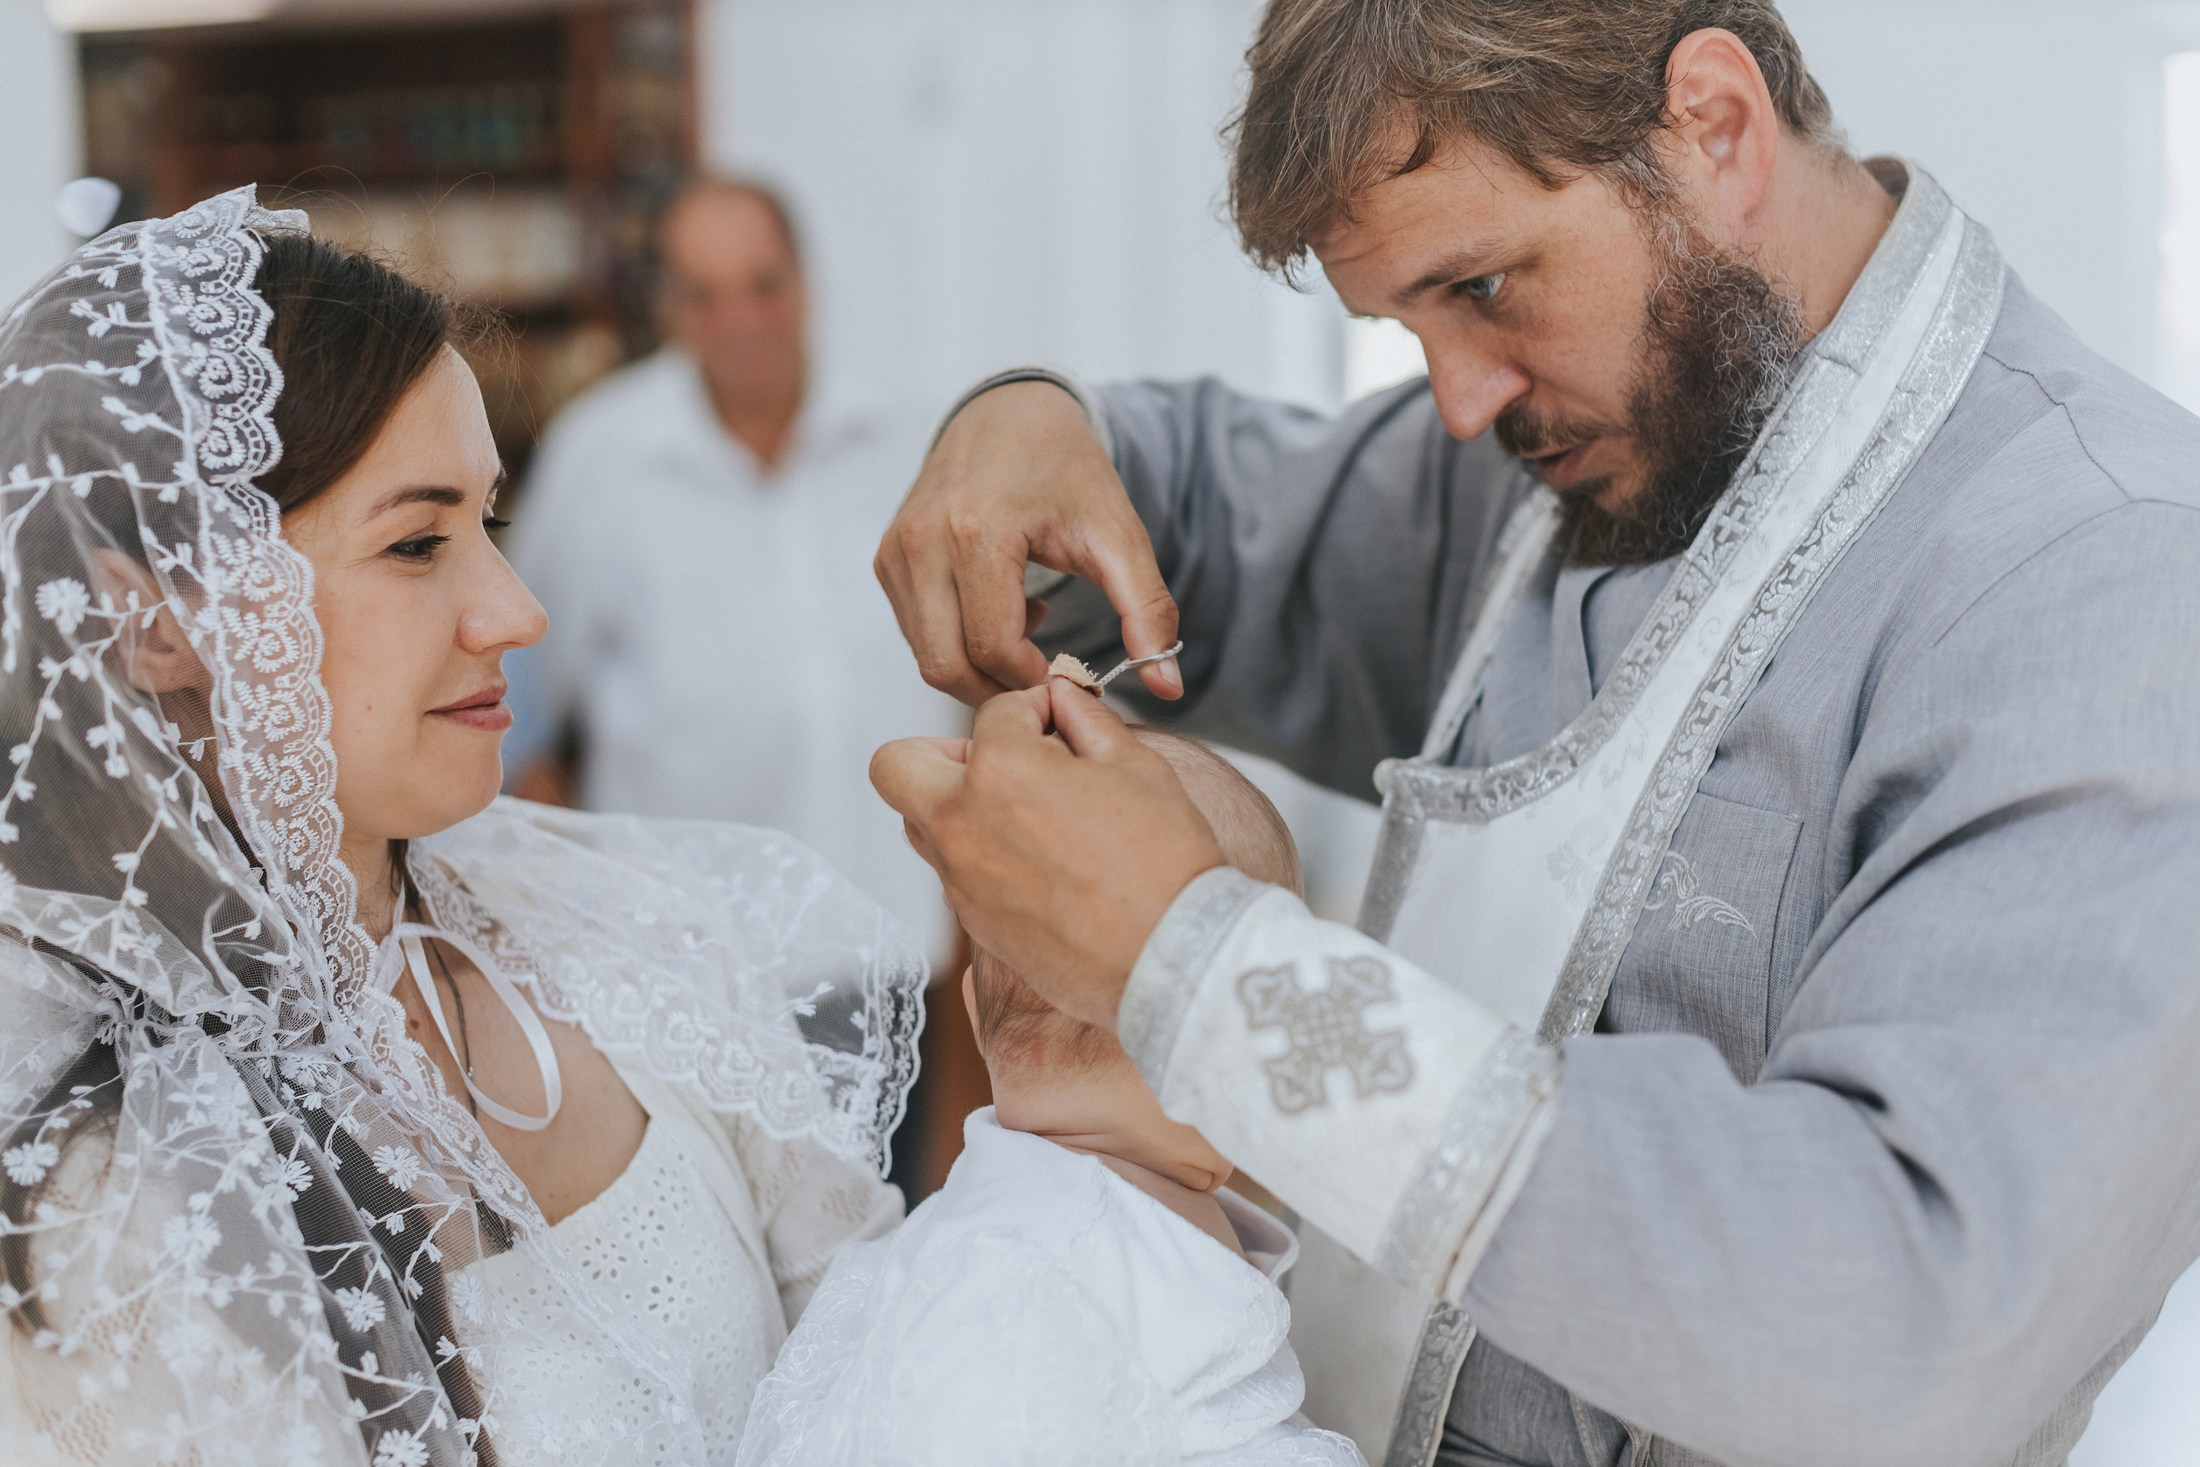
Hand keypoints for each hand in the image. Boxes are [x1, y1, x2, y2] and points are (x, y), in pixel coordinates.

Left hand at [870, 682, 1222, 1029]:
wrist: (1172, 957)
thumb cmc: (1163, 861)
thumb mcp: (1136, 765)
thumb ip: (1086, 719)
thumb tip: (1061, 698)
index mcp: (1001, 770)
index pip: (997, 711)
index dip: (1037, 709)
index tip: (1062, 723)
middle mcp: (962, 822)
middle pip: (898, 764)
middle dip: (942, 751)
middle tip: (997, 760)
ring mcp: (961, 878)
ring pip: (918, 823)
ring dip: (954, 805)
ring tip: (1019, 812)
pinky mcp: (973, 922)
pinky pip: (953, 872)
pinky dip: (981, 856)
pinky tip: (1040, 863)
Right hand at [875, 380, 1183, 705]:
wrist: (1011, 412)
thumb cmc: (1067, 471)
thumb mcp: (1119, 535)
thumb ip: (1148, 611)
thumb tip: (1168, 686)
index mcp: (977, 530)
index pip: (993, 646)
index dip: (1033, 677)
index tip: (1069, 674)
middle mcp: (923, 540)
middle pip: (947, 664)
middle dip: (999, 688)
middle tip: (1045, 673)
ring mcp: (897, 550)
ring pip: (927, 656)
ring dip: (978, 666)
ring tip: (1026, 630)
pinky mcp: (887, 558)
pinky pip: (916, 632)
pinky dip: (956, 641)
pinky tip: (998, 609)